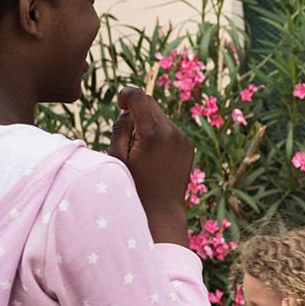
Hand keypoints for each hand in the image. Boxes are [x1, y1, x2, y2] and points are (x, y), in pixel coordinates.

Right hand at [109, 86, 193, 223]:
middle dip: (137, 109)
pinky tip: (153, 155)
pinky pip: (170, 129)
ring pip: (161, 116)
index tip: (120, 103)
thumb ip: (120, 128)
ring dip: (148, 123)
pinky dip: (159, 133)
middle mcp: (172, 132)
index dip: (126, 94)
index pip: (139, 96)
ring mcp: (183, 138)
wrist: (161, 211)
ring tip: (140, 148)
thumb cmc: (132, 186)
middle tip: (127, 129)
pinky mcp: (188, 145)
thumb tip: (129, 110)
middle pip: (151, 103)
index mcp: (153, 133)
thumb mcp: (116, 157)